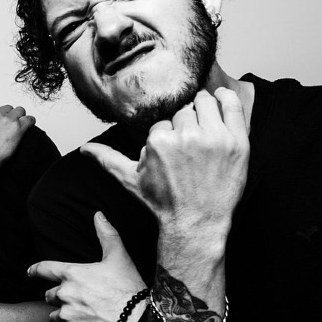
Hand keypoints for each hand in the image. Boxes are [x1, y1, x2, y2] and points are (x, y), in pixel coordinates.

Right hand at [0, 98, 33, 174]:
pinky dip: (30, 122)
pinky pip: (29, 120)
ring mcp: (7, 121)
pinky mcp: (18, 129)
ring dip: (19, 117)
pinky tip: (28, 126)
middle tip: (7, 127)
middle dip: (7, 116)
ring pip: (19, 111)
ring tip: (18, 126)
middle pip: (6, 109)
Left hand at [27, 213, 146, 321]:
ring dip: (61, 318)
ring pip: (53, 317)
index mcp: (72, 273)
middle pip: (49, 296)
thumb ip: (106, 235)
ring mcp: (66, 315)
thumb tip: (98, 214)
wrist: (138, 320)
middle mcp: (64, 294)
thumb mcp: (119, 257)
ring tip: (78, 319)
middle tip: (76, 301)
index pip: (44, 269)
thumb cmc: (129, 287)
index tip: (30, 273)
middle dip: (59, 298)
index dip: (35, 270)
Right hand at [83, 88, 248, 236]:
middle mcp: (186, 136)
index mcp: (158, 141)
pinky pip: (232, 105)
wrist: (196, 223)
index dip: (167, 134)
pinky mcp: (237, 141)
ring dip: (203, 112)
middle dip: (184, 124)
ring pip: (205, 103)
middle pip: (184, 110)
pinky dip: (226, 98)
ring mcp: (214, 138)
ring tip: (204, 130)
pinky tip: (220, 100)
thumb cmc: (164, 203)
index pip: (163, 121)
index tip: (173, 152)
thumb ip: (107, 159)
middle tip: (190, 145)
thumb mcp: (130, 181)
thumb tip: (84, 149)